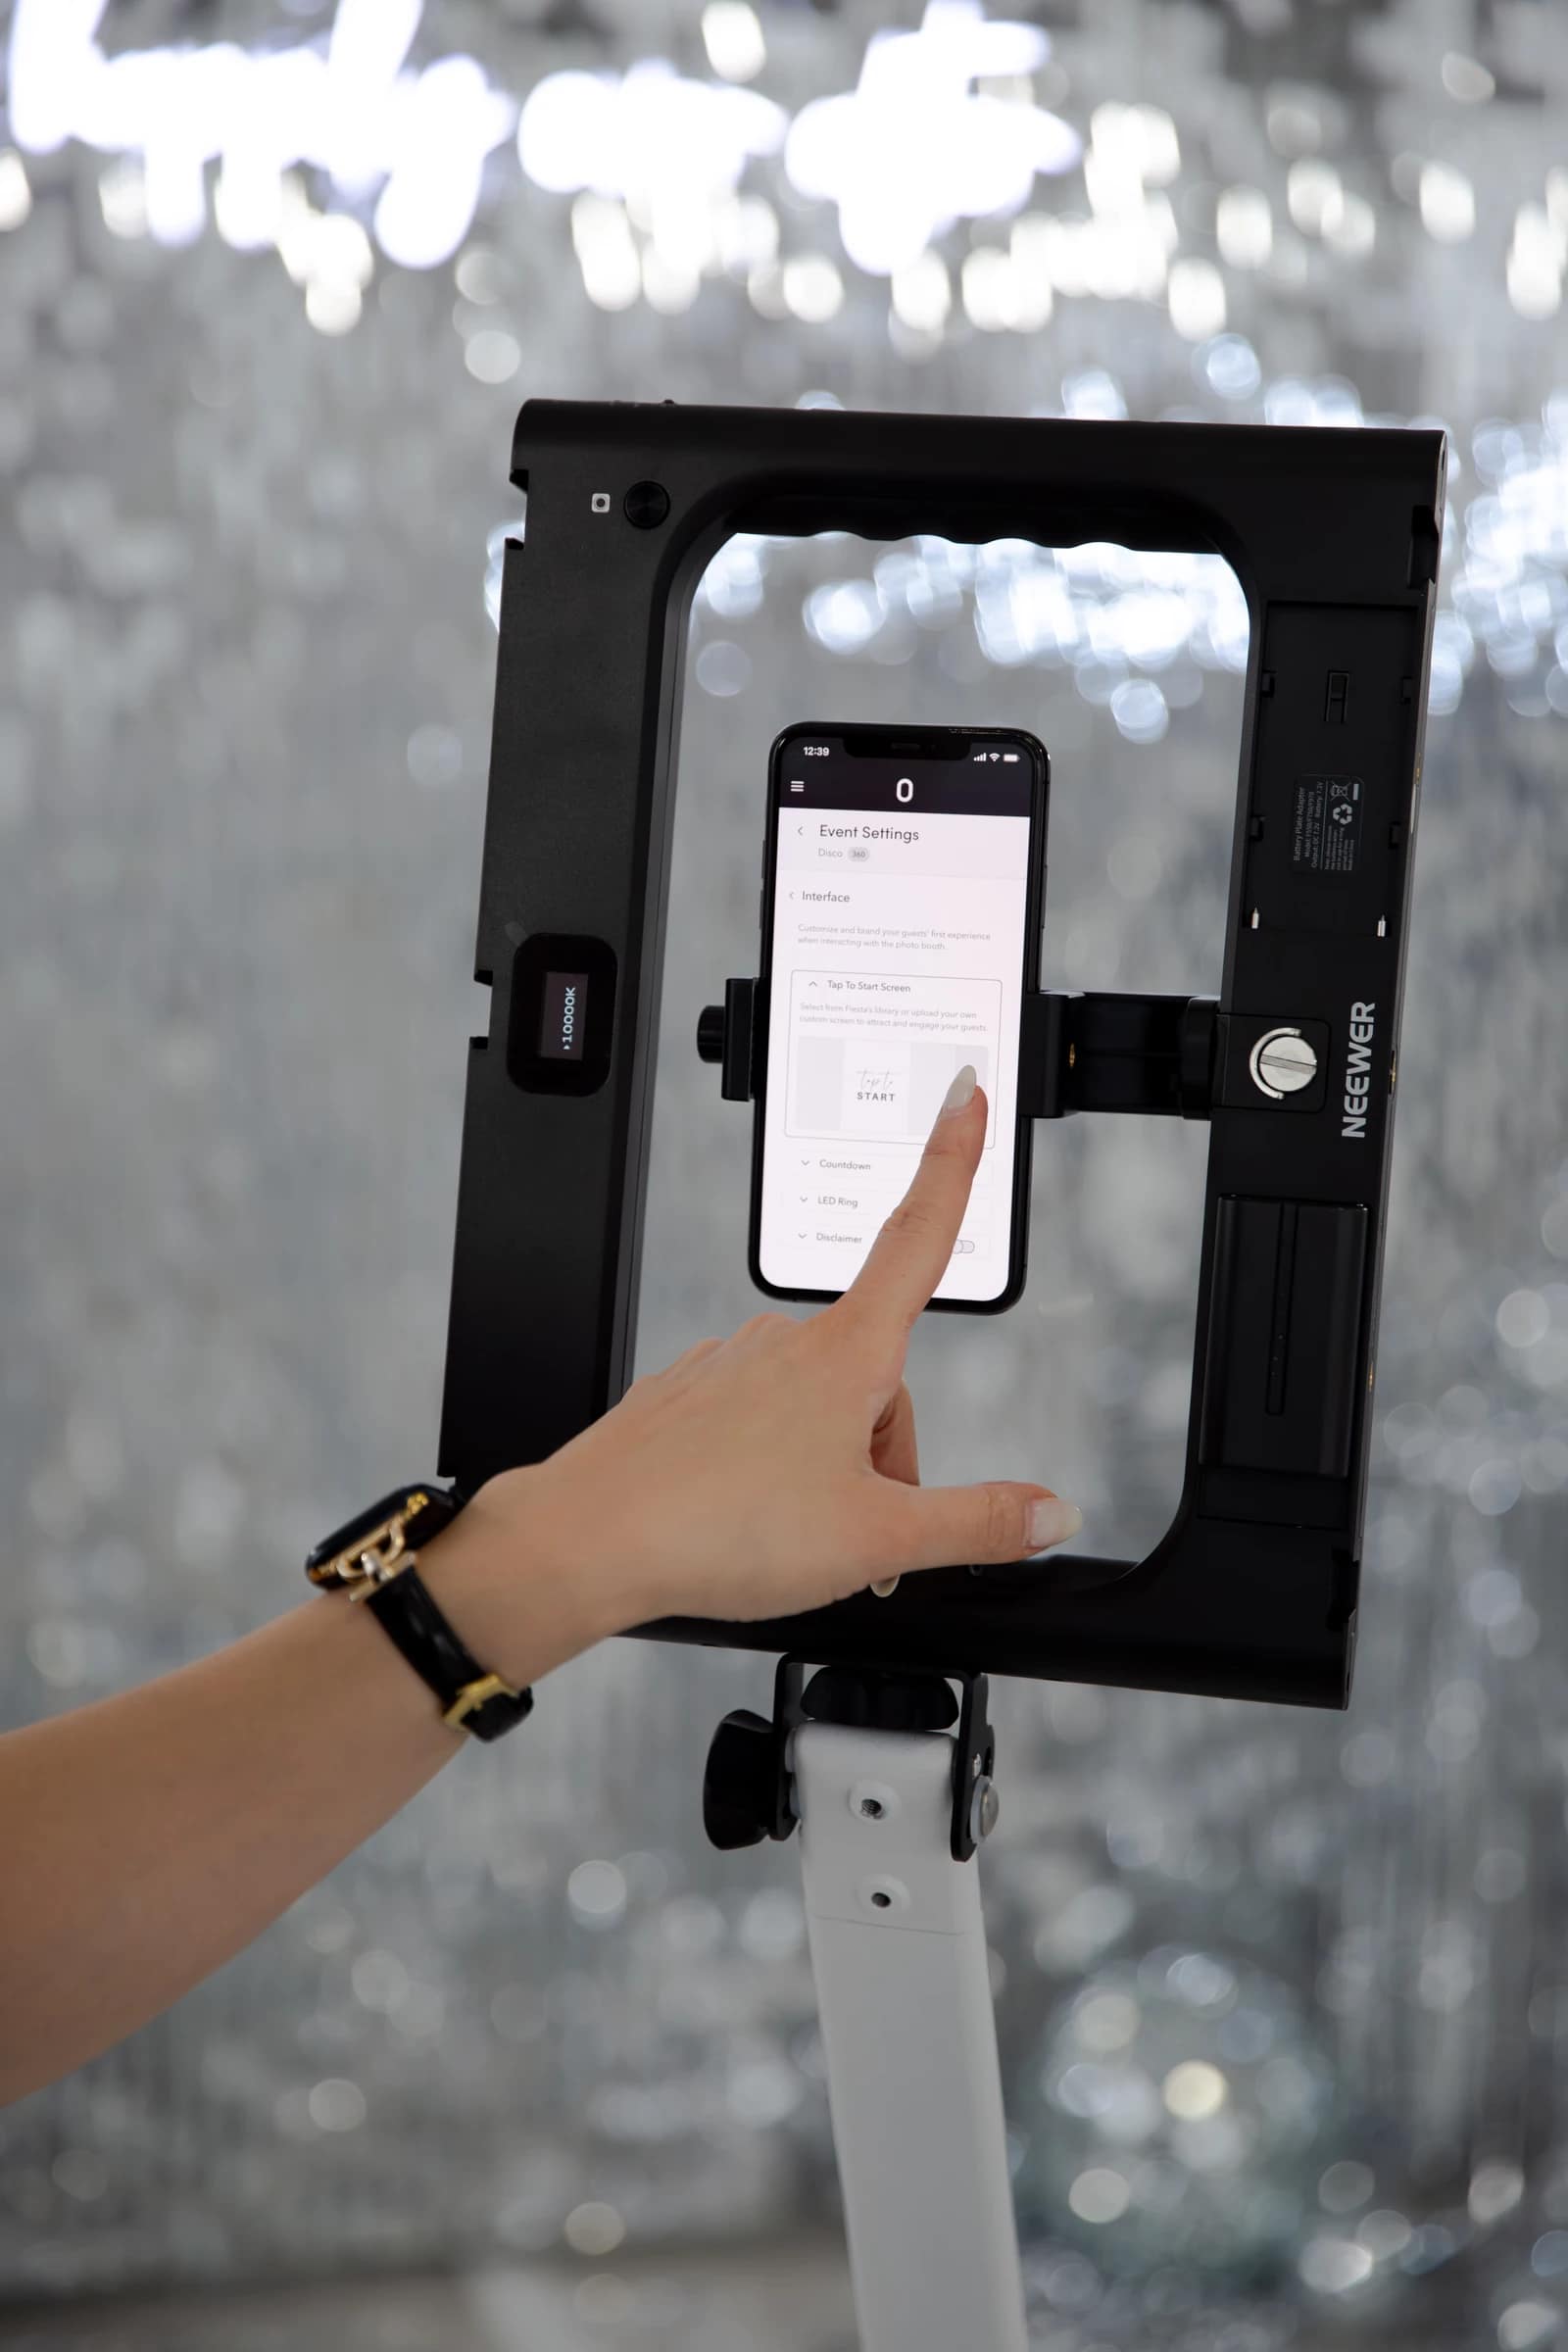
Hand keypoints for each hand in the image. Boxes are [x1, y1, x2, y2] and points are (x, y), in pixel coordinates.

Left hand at [429, 1067, 1079, 1681]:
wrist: (586, 1542)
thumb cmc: (717, 1528)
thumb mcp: (878, 1541)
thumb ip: (975, 1523)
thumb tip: (1051, 1512)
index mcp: (844, 1356)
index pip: (919, 1237)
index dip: (953, 1162)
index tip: (967, 1095)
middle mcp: (784, 1344)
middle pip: (877, 1380)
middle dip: (885, 1455)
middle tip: (859, 1536)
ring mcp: (728, 1365)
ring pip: (816, 1410)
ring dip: (827, 1469)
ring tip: (793, 1537)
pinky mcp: (686, 1398)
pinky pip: (756, 1426)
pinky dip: (769, 1472)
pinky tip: (745, 1519)